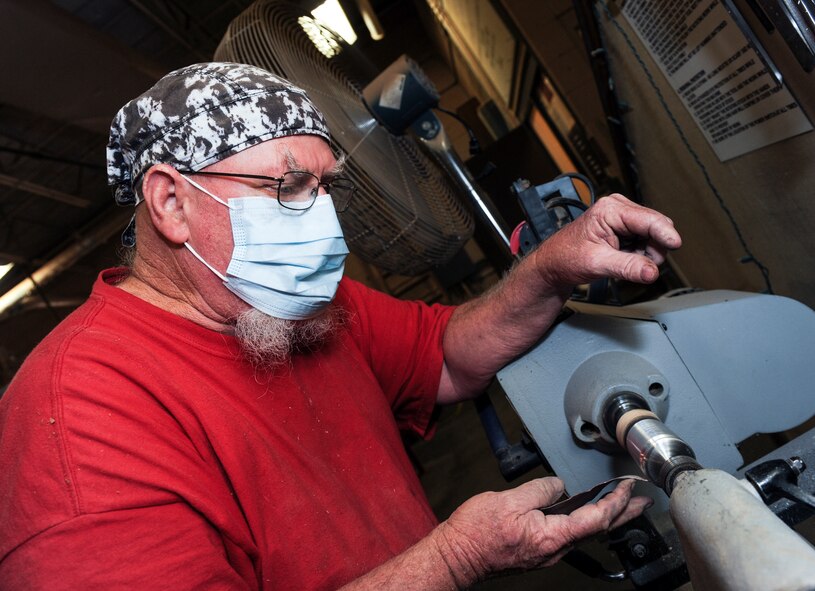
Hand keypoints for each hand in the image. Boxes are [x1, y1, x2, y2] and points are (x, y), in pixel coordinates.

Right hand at [433, 477, 650, 584]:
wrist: (457, 556)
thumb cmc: (477, 532)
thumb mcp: (509, 500)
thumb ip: (540, 490)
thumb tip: (557, 486)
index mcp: (551, 536)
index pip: (595, 517)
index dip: (616, 501)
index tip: (628, 486)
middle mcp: (554, 549)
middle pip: (597, 529)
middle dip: (623, 513)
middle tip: (642, 501)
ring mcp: (546, 552)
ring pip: (584, 532)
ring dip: (605, 516)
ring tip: (621, 504)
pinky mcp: (537, 550)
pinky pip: (568, 534)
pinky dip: (584, 520)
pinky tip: (584, 513)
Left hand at [534, 194, 680, 289]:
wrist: (554, 264)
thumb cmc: (566, 257)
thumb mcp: (596, 263)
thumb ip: (627, 267)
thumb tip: (651, 272)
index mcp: (611, 209)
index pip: (649, 219)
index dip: (665, 233)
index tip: (676, 244)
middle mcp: (619, 208)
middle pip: (657, 228)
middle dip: (651, 249)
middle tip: (631, 264)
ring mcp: (624, 218)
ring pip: (654, 237)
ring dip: (645, 253)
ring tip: (621, 261)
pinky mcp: (626, 228)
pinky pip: (646, 242)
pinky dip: (639, 254)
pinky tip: (622, 258)